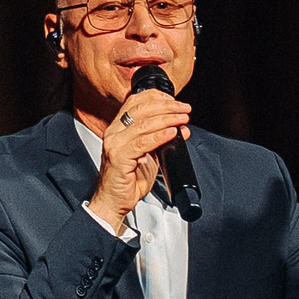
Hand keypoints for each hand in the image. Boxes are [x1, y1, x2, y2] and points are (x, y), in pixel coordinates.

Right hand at [88, 87, 192, 232]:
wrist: (114, 202)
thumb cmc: (128, 180)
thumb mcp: (150, 156)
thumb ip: (162, 140)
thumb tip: (181, 128)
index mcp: (118, 128)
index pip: (135, 101)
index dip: (156, 97)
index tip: (175, 100)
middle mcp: (114, 132)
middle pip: (141, 109)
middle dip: (167, 106)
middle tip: (184, 109)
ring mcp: (114, 144)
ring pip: (143, 124)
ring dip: (167, 119)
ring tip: (182, 119)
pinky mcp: (118, 157)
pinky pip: (142, 143)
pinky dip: (159, 136)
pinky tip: (172, 133)